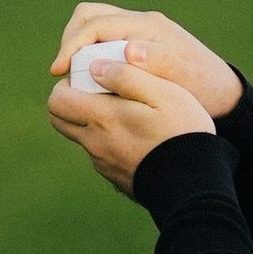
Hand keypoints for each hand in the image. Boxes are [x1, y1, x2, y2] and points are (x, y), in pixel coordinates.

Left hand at [48, 42, 217, 192]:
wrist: (195, 185)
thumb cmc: (182, 132)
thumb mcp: (163, 92)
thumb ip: (126, 76)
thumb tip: (95, 68)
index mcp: (102, 119)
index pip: (57, 100)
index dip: (68, 83)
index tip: (91, 77)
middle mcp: (95, 143)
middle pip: (60, 119)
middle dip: (72, 100)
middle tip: (101, 91)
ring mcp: (104, 163)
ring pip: (81, 136)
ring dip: (93, 121)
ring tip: (126, 112)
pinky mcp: (116, 176)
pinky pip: (100, 153)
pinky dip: (109, 140)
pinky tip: (139, 136)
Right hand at [49, 2, 241, 120]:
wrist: (222, 92)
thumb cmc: (203, 88)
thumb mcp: (183, 78)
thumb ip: (158, 62)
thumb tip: (129, 50)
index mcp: (147, 26)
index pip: (95, 23)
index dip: (71, 45)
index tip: (58, 71)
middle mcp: (140, 23)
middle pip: (89, 16)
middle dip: (70, 41)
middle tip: (64, 73)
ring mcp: (137, 32)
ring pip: (93, 27)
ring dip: (79, 48)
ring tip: (74, 78)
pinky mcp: (136, 44)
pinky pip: (102, 41)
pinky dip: (89, 56)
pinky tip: (90, 81)